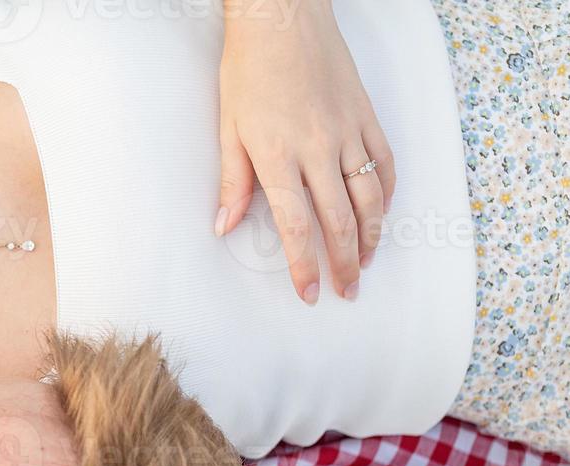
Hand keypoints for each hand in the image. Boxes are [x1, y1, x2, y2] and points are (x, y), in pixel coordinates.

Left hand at [214, 1, 394, 303]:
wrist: (283, 19)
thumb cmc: (249, 70)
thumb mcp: (228, 128)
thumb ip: (232, 181)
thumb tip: (224, 226)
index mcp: (278, 156)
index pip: (296, 226)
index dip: (305, 265)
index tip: (310, 292)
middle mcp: (318, 149)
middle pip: (339, 220)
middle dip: (345, 263)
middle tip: (346, 291)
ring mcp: (347, 132)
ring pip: (370, 197)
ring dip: (372, 236)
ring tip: (367, 262)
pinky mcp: (366, 116)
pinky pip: (385, 163)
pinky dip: (387, 194)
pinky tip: (381, 215)